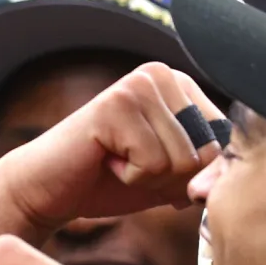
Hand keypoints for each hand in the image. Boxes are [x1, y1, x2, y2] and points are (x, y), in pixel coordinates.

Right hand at [0, 62, 224, 240]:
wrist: (44, 190)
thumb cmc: (104, 181)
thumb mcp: (167, 176)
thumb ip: (204, 170)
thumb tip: (219, 177)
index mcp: (177, 84)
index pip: (221, 140)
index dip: (186, 170)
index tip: (145, 161)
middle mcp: (160, 75)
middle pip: (205, 150)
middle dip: (168, 175)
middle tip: (126, 163)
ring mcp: (137, 86)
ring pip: (181, 159)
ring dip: (146, 177)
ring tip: (114, 162)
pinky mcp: (116, 106)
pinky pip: (153, 163)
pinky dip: (128, 177)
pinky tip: (102, 161)